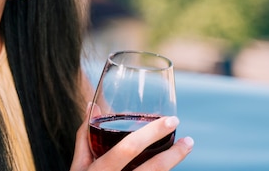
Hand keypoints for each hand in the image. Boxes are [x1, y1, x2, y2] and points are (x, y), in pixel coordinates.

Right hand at [70, 113, 192, 170]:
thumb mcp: (79, 166)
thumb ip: (85, 136)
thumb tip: (93, 105)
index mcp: (101, 170)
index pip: (129, 148)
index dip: (151, 133)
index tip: (171, 120)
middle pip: (153, 169)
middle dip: (174, 154)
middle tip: (189, 140)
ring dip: (174, 163)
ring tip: (185, 148)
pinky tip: (170, 163)